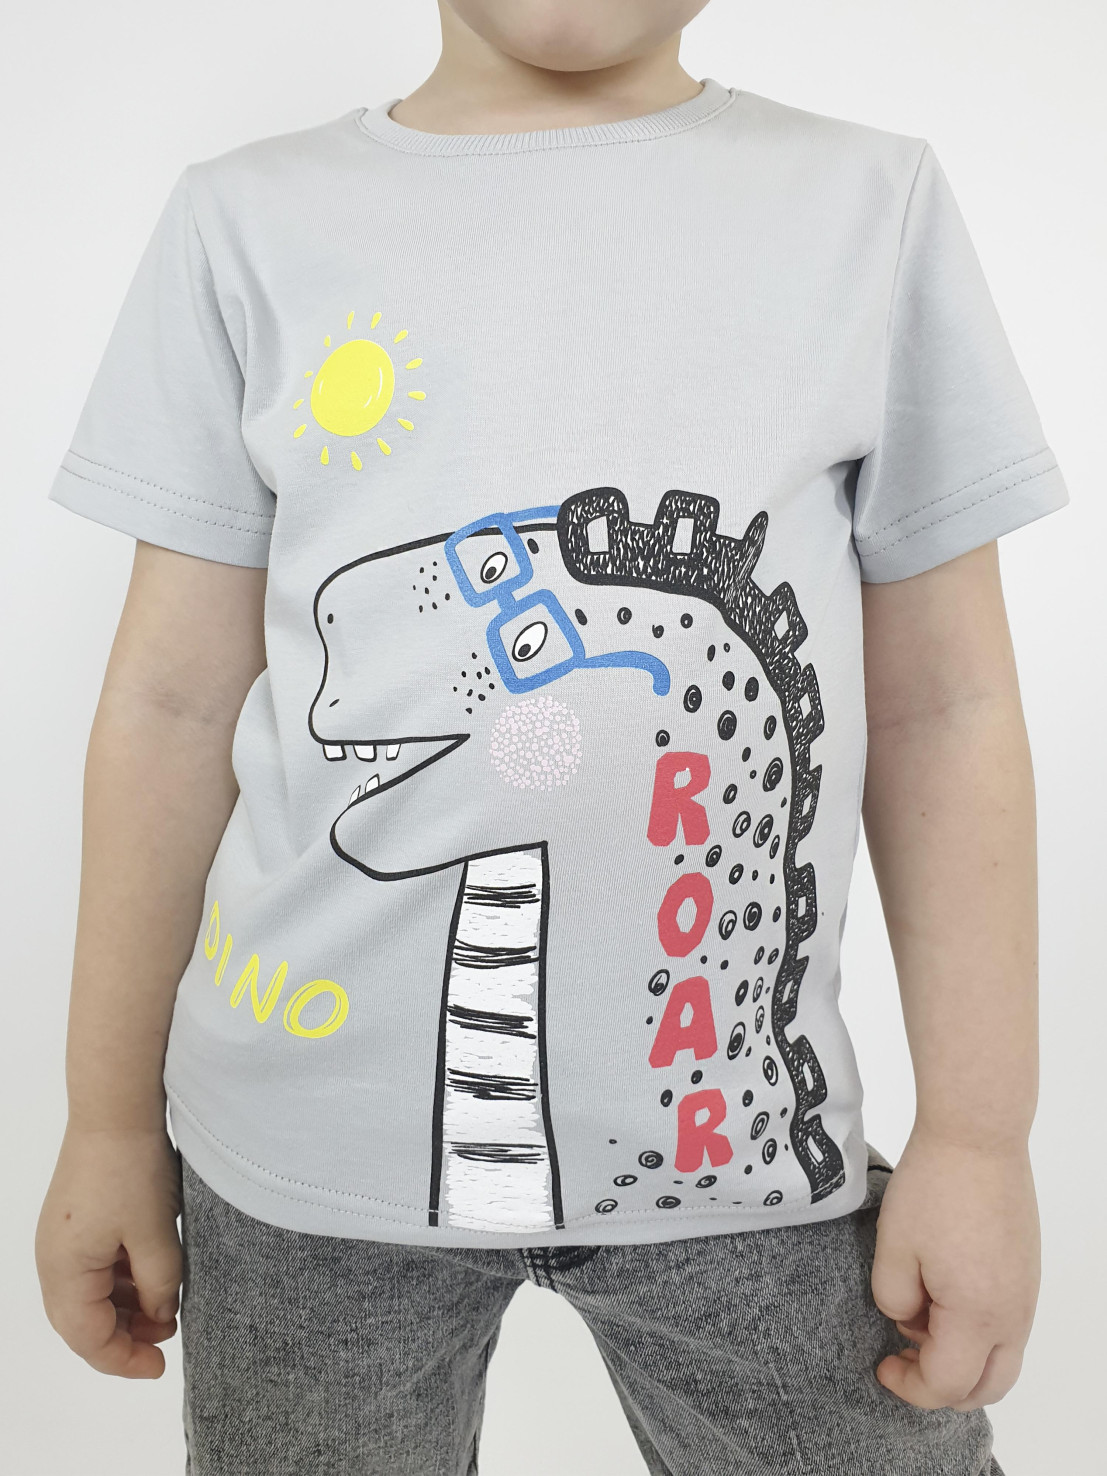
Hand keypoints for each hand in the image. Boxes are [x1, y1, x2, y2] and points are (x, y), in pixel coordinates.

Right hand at [35, 1124, 182, 1377]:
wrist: (115, 1111)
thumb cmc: (131, 1170)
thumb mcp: (155, 1236)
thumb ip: (160, 1286)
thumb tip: (160, 1316)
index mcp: (64, 1273)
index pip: (88, 1339)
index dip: (124, 1359)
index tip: (160, 1366)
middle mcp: (52, 1262)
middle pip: (82, 1322)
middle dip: (125, 1336)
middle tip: (167, 1337)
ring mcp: (60, 1240)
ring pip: (89, 1295)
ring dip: (125, 1308)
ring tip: (167, 1307)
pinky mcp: (74, 1222)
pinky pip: (93, 1268)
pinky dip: (120, 1281)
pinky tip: (151, 1277)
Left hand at [870, 1127, 1039, 1410]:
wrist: (978, 1135)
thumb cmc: (934, 1185)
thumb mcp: (893, 1247)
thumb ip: (893, 1300)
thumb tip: (908, 1320)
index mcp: (978, 1315)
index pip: (946, 1384)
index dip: (908, 1386)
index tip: (882, 1367)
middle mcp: (1013, 1314)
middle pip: (986, 1388)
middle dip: (941, 1387)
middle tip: (902, 1358)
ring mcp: (1027, 1293)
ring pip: (1002, 1359)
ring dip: (961, 1360)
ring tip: (918, 1317)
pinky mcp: (1027, 1272)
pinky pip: (1008, 1326)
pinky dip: (976, 1333)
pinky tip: (940, 1294)